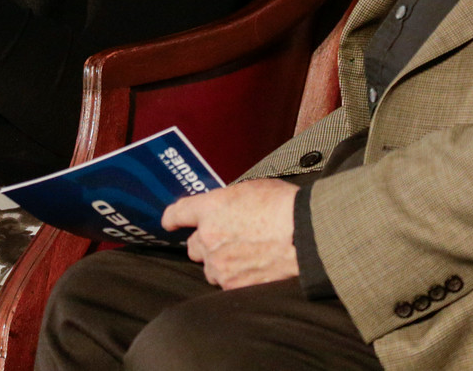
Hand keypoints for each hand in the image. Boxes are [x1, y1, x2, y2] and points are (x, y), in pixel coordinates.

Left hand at [164, 179, 300, 288]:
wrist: (304, 235)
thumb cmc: (284, 207)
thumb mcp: (252, 189)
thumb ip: (230, 200)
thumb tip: (228, 208)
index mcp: (210, 208)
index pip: (178, 213)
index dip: (171, 218)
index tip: (169, 223)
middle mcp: (208, 236)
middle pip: (193, 246)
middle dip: (205, 244)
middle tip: (227, 240)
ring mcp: (219, 263)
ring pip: (210, 267)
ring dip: (222, 263)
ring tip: (247, 255)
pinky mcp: (233, 284)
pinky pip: (227, 283)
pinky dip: (236, 277)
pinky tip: (254, 268)